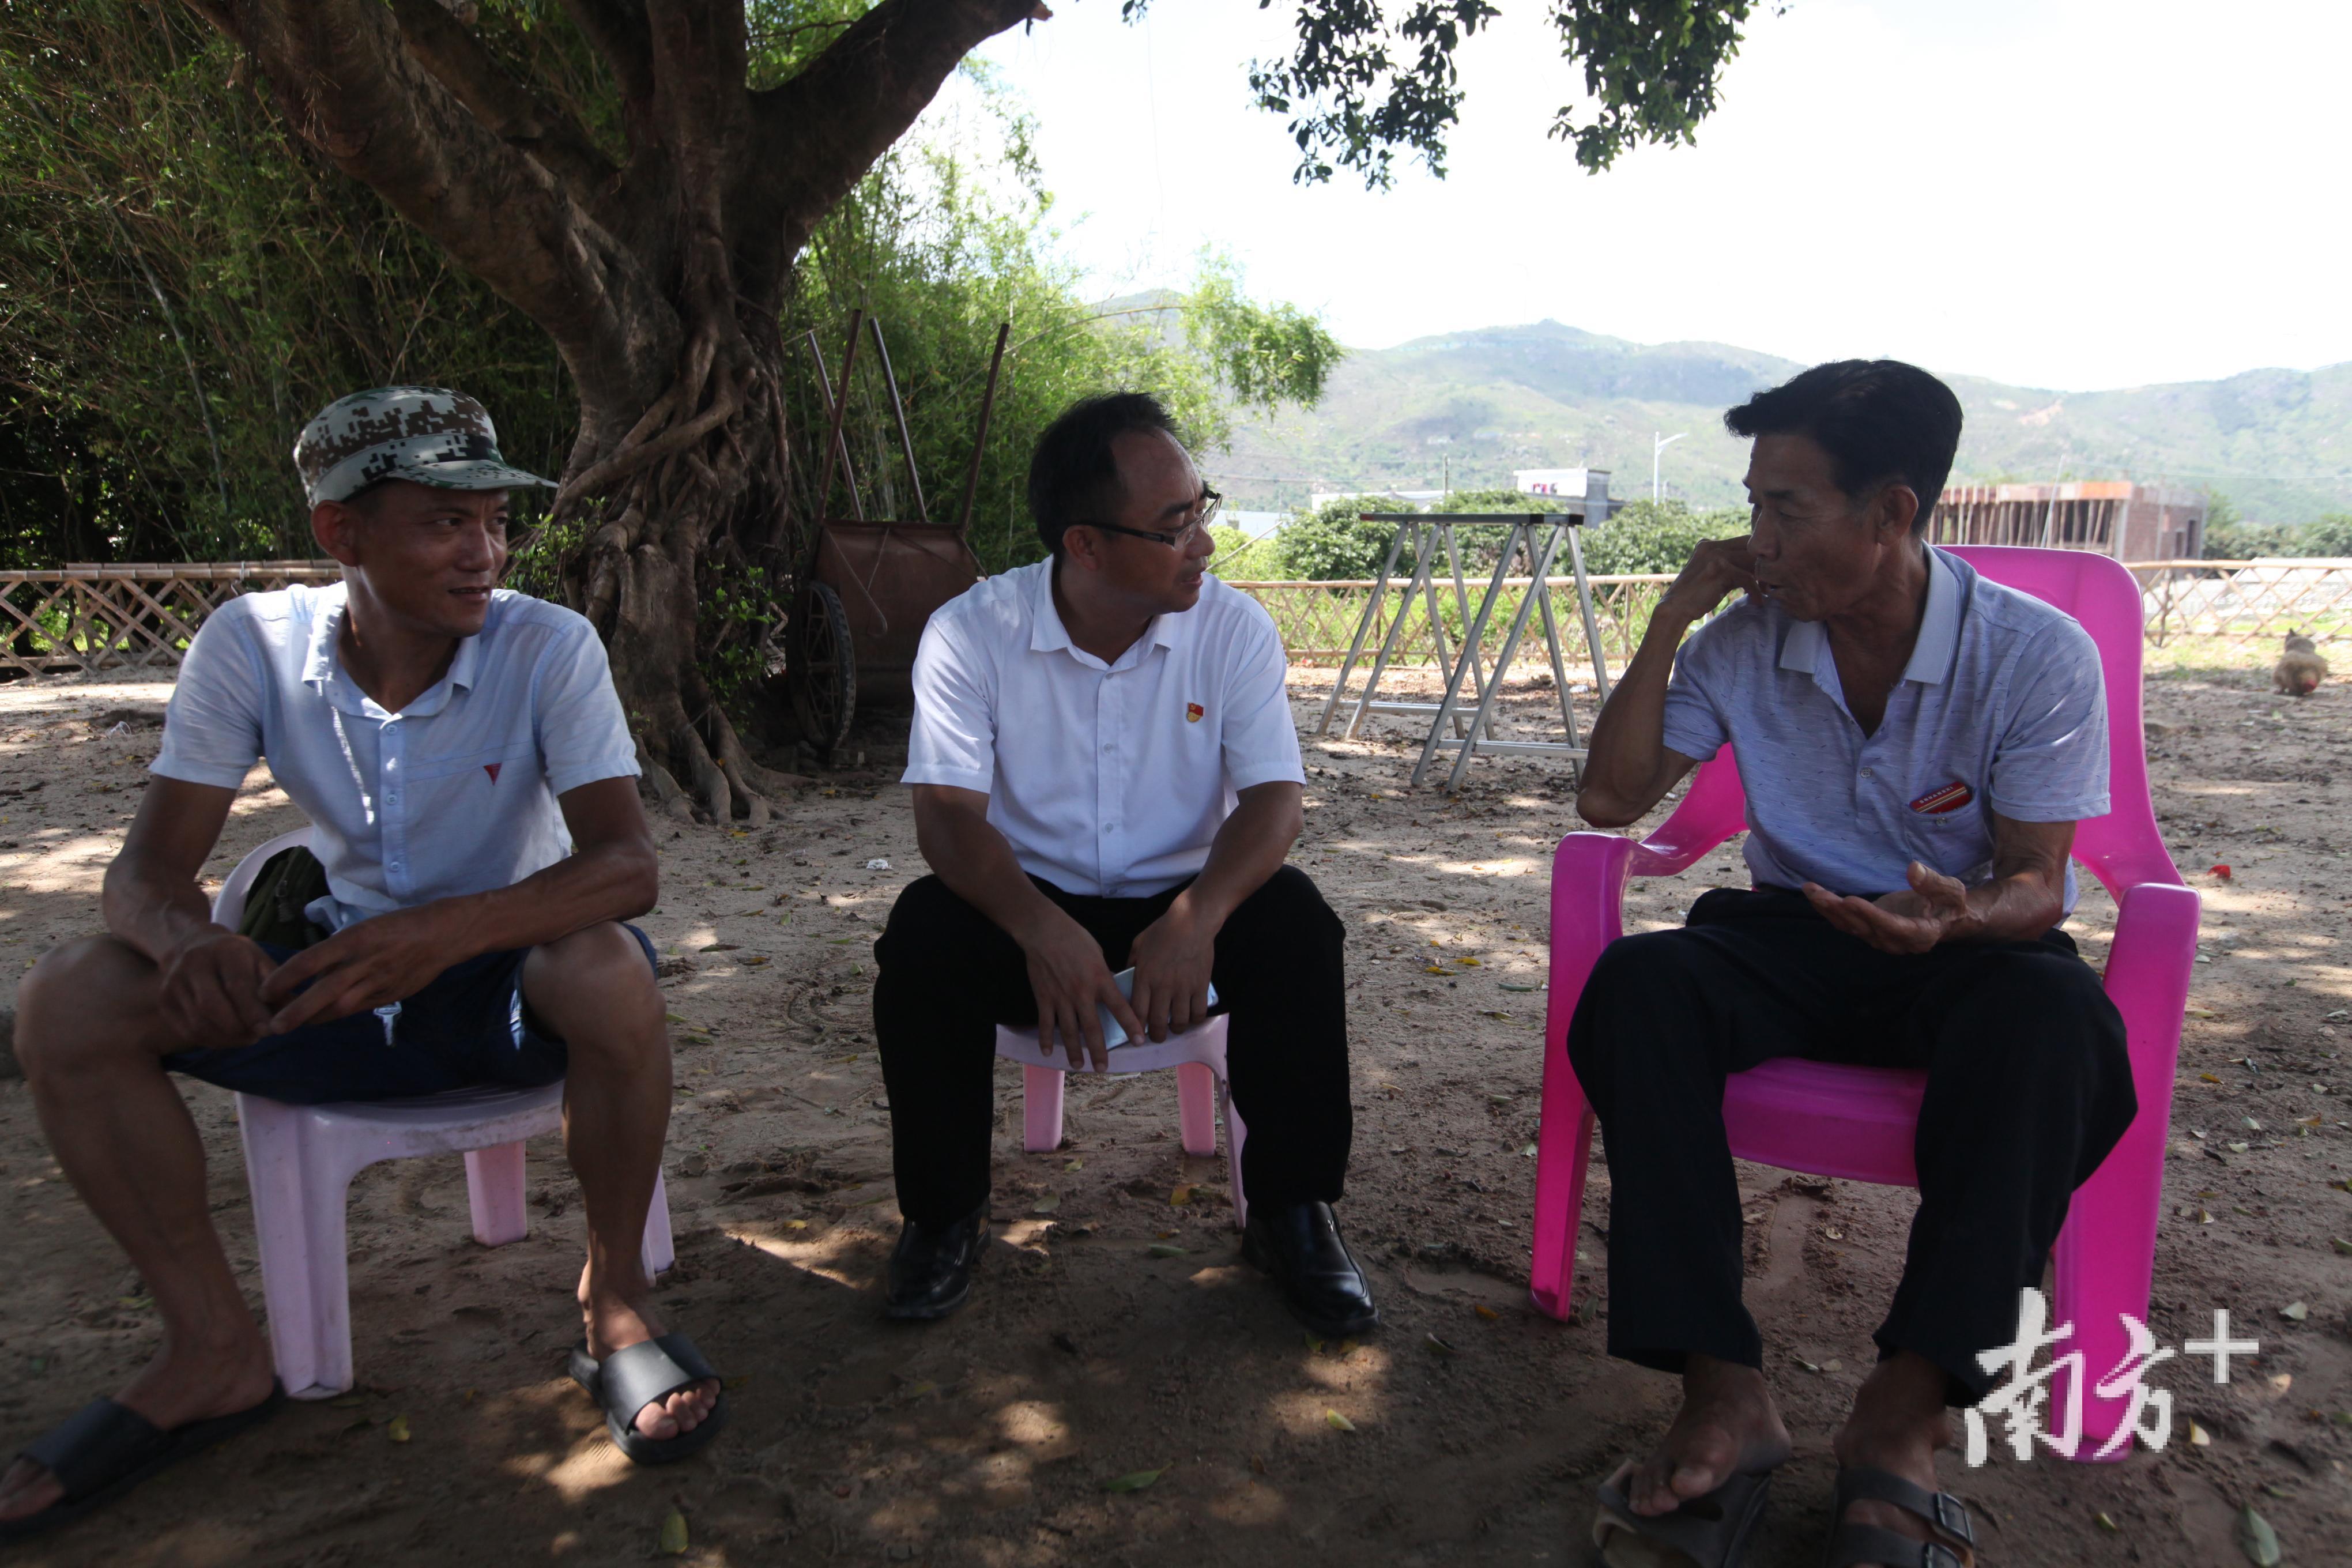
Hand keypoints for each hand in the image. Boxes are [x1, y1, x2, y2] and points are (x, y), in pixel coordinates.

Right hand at [157, 926, 279, 1048]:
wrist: (190, 944)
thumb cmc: (236, 957)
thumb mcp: (260, 961)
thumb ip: (278, 986)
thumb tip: (299, 1015)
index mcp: (225, 950)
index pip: (238, 986)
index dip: (254, 1012)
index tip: (269, 1031)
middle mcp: (194, 963)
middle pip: (212, 1007)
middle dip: (238, 1028)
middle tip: (257, 1037)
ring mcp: (173, 982)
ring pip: (198, 1022)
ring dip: (226, 1038)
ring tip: (245, 1038)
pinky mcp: (163, 1000)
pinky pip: (187, 1030)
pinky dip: (211, 1041)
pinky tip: (227, 1038)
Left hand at [259, 905, 460, 1034]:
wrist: (444, 935)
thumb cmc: (399, 926)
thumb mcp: (364, 929)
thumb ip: (339, 952)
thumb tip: (311, 973)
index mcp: (354, 939)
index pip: (309, 961)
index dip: (284, 978)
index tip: (264, 990)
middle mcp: (364, 962)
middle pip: (322, 991)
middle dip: (295, 1011)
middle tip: (273, 1026)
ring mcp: (378, 982)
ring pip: (339, 1007)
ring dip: (313, 1018)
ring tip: (292, 1025)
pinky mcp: (390, 995)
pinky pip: (357, 1009)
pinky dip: (337, 1014)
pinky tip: (323, 1018)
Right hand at [1020, 911, 1141, 1071]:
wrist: (1044, 930)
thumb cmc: (1075, 937)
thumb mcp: (1098, 954)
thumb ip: (1104, 976)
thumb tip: (1109, 991)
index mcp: (1100, 980)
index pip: (1120, 1008)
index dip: (1131, 1026)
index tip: (1140, 1041)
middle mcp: (1082, 993)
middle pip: (1093, 1028)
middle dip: (1099, 1050)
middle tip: (1103, 1068)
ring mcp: (1061, 997)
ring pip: (1069, 1031)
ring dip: (1075, 1050)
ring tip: (1079, 1066)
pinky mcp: (1044, 997)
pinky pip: (1046, 1023)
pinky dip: (1045, 1039)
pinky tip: (1048, 1052)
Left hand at [1128, 900, 1215, 1042]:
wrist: (1192, 921)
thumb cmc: (1163, 930)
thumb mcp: (1139, 943)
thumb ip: (1132, 962)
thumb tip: (1126, 976)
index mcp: (1144, 976)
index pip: (1137, 1012)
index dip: (1136, 1028)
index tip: (1137, 1034)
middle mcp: (1162, 986)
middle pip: (1157, 1022)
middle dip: (1156, 1035)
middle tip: (1157, 1036)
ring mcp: (1183, 987)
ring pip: (1179, 1021)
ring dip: (1176, 1029)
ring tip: (1174, 1028)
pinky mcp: (1200, 986)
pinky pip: (1198, 1012)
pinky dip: (1194, 1019)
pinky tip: (1191, 1017)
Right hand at [1658, 536, 1762, 624]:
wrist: (1675, 608)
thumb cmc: (1695, 596)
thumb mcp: (1713, 574)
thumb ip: (1729, 565)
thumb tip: (1755, 567)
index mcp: (1709, 545)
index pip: (1743, 542)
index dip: (1756, 556)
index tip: (1764, 574)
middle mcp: (1712, 546)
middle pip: (1749, 548)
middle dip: (1762, 565)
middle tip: (1770, 583)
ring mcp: (1715, 556)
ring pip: (1750, 561)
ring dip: (1762, 578)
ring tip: (1767, 592)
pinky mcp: (1719, 569)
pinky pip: (1747, 578)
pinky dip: (1755, 591)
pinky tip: (1758, 602)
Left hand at [1802, 861, 1978, 954]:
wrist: (1945, 917)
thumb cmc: (1950, 903)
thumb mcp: (1952, 890)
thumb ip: (1934, 883)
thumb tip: (1914, 868)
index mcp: (1920, 935)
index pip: (1893, 928)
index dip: (1871, 916)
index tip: (1851, 901)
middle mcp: (1896, 942)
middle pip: (1865, 929)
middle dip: (1841, 912)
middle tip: (1821, 895)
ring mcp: (1880, 938)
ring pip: (1851, 927)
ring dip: (1829, 910)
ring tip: (1811, 891)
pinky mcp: (1869, 930)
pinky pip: (1846, 923)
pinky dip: (1829, 909)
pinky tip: (1814, 894)